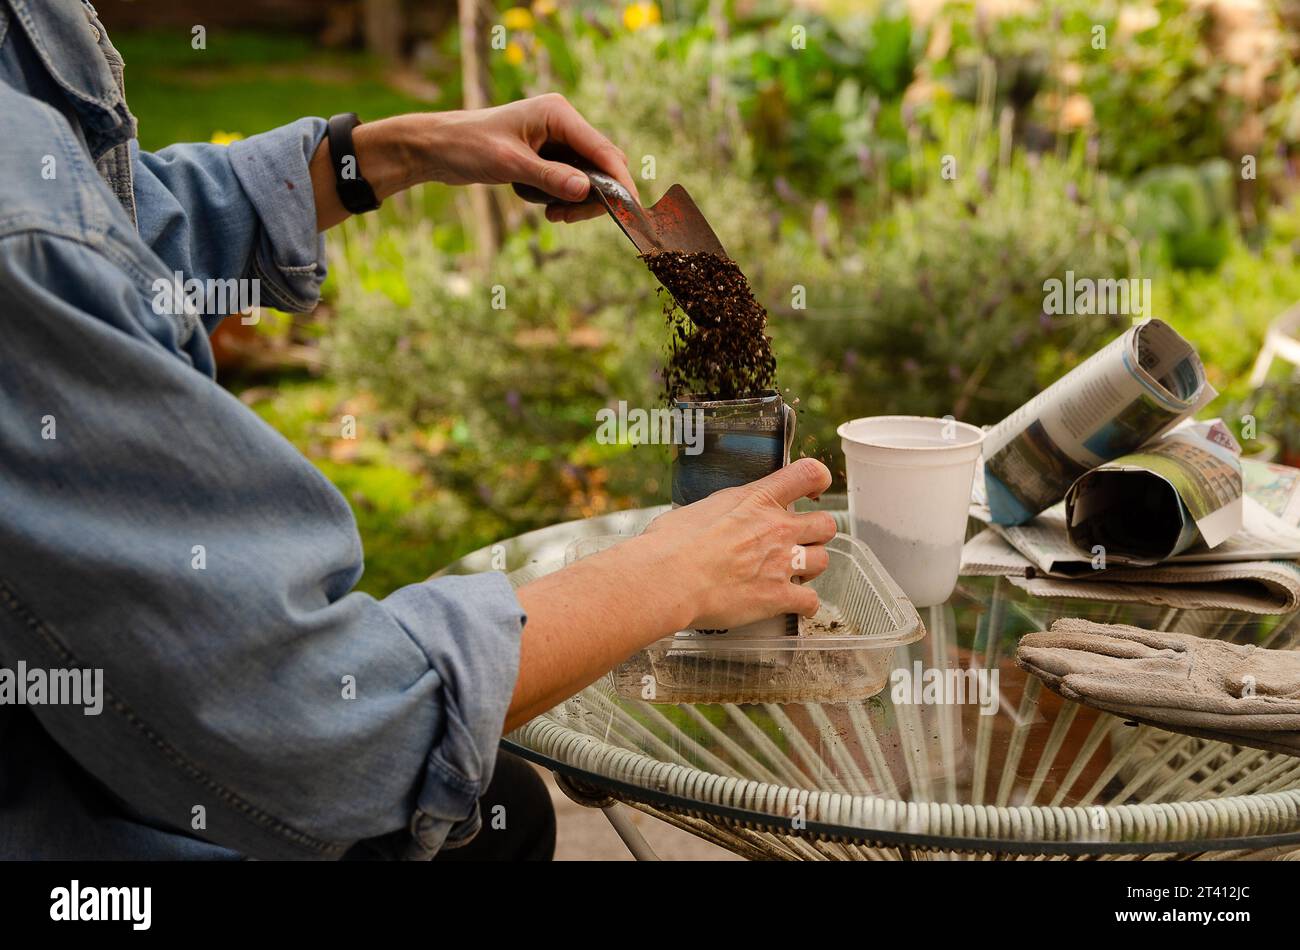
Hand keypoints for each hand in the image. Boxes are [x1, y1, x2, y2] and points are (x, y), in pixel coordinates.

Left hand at [416, 93, 637, 222]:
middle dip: (595, 195)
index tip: (631, 208)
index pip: (602, 148)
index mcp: (557, 112)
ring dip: (578, 201)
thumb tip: (587, 191)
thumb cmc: (467, 146)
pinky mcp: (547, 156)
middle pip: (601, 163)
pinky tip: (547, 209)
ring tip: (554, 216)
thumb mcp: (509, 164)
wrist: (437, 148)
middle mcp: (562, 122)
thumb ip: (550, 177)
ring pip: (588, 176)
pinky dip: (565, 198)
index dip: (619, 179)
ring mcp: (556, 139)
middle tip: (569, 219)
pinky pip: (571, 180)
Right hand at [639, 458, 836, 629]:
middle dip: (816, 534)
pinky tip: (793, 605)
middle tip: (799, 542)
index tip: (814, 489)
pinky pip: (811, 601)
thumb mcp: (701, 507)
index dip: (817, 479)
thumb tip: (713, 520)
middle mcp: (777, 528)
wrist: (670, 577)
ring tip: (794, 573)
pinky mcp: (778, 597)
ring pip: (823, 561)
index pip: (808, 473)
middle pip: (826, 524)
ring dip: (810, 567)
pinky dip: (805, 604)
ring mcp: (782, 563)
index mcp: (758, 499)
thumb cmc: (672, 542)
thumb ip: (723, 510)